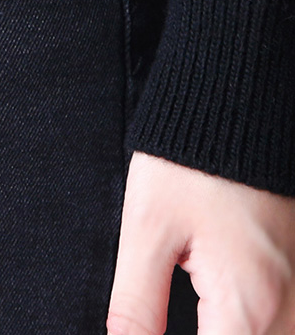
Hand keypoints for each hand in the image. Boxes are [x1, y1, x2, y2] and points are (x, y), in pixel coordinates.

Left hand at [106, 150, 294, 334]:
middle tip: (157, 322)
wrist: (234, 104)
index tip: (145, 333)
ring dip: (225, 332)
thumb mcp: (148, 228)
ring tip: (190, 316)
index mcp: (248, 306)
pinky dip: (245, 326)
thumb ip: (137, 304)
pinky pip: (278, 324)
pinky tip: (214, 318)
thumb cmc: (189, 161)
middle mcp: (287, 309)